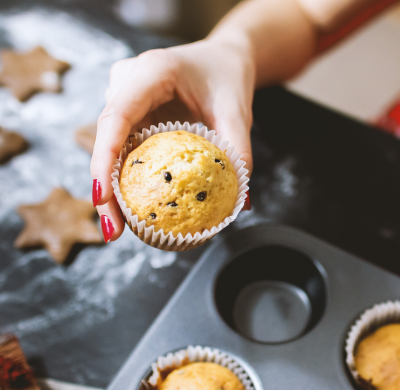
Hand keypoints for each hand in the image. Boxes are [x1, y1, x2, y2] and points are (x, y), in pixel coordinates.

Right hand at [90, 37, 254, 241]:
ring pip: (108, 146)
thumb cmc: (226, 77)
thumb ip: (238, 151)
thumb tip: (242, 203)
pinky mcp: (130, 113)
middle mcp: (128, 82)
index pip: (117, 116)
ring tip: (118, 226)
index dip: (104, 159)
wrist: (221, 59)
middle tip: (113, 230)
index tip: (103, 198)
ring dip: (111, 187)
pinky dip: (124, 177)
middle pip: (106, 138)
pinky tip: (131, 205)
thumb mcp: (237, 111)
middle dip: (104, 187)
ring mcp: (124, 97)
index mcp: (151, 71)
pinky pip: (121, 147)